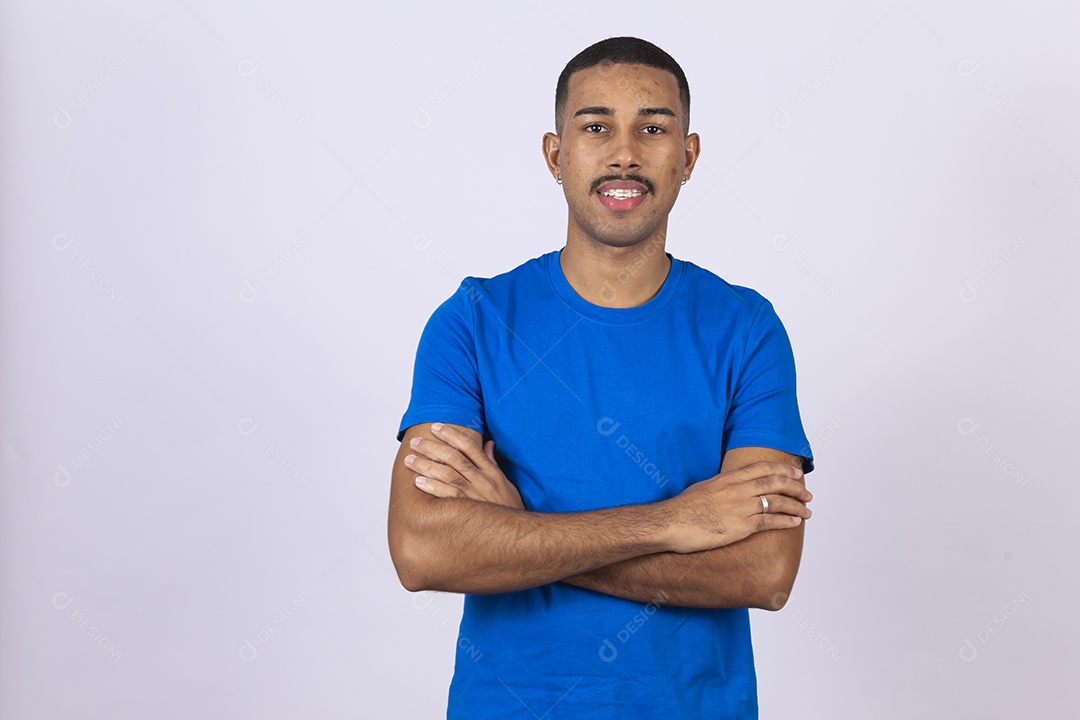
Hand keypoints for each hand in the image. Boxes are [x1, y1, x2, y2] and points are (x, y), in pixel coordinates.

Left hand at [404, 423, 525, 509]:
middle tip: (416, 442)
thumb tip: (488, 444)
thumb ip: (493, 463)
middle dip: (432, 447)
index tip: (436, 427)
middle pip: (454, 457)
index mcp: (490, 472)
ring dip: (426, 465)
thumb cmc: (510, 509)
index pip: (469, 447)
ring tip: (410, 460)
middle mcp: (482, 480)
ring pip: (447, 474)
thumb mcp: (505, 483)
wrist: (518, 534)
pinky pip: (447, 495)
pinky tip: (418, 481)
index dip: (452, 435)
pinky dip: (432, 487)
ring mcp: (475, 495)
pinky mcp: (467, 510)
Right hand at [663, 461, 811, 553]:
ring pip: (777, 502)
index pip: (762, 468)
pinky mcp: (741, 526)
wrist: (671, 522)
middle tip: (807, 494)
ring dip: (796, 506)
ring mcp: (741, 507)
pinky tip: (794, 523)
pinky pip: (769, 522)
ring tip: (807, 511)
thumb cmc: (683, 508)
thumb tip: (729, 488)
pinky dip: (785, 521)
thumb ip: (722, 487)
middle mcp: (738, 489)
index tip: (795, 472)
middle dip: (795, 488)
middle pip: (775, 483)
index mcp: (728, 478)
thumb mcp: (704, 488)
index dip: (782, 469)